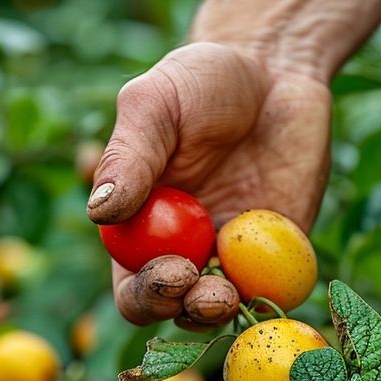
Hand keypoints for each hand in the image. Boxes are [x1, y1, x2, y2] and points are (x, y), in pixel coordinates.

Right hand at [87, 42, 331, 325]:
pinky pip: (278, 289)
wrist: (273, 68)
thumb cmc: (200, 82)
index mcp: (138, 232)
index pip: (132, 289)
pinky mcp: (281, 252)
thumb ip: (128, 156)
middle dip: (183, 309)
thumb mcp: (154, 105)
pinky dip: (277, 294)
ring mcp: (233, 258)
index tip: (169, 273)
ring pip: (225, 310)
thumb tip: (99, 210)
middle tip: (201, 287)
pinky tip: (280, 273)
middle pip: (176, 310)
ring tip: (228, 292)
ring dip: (224, 313)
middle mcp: (183, 254)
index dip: (144, 294)